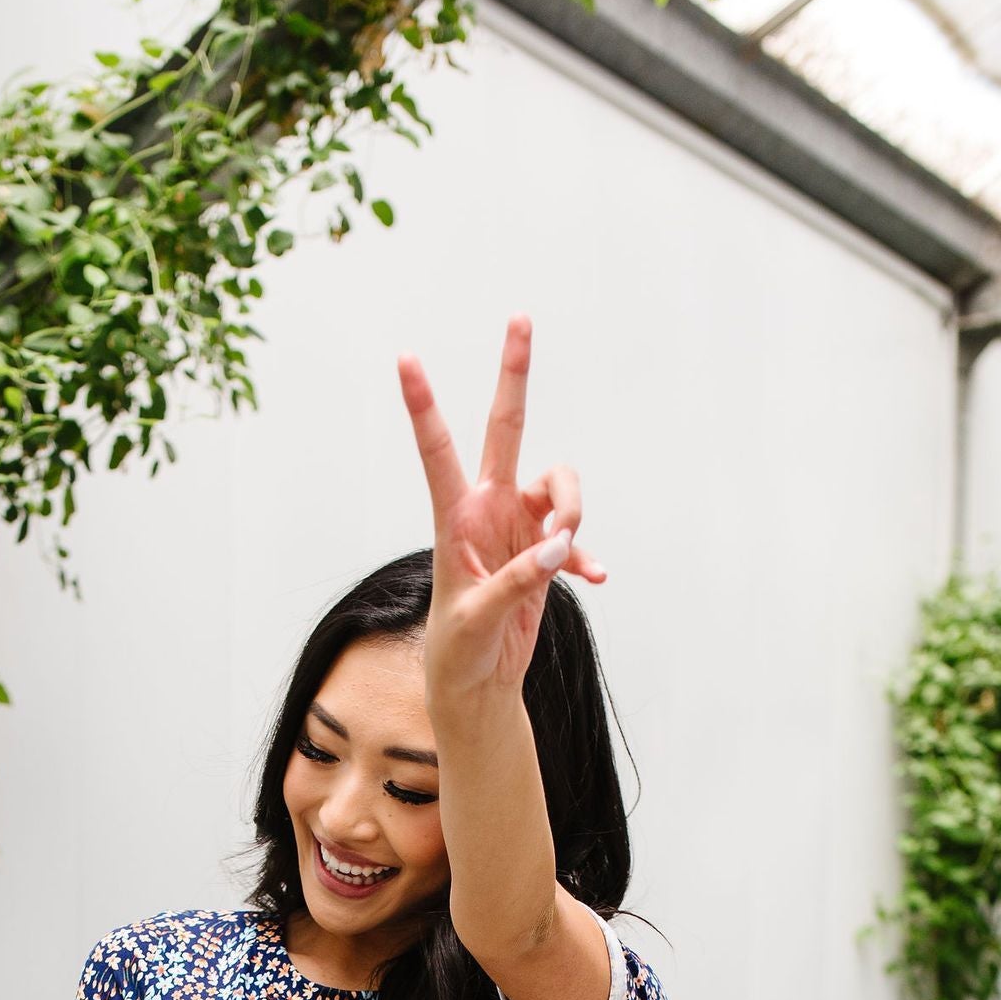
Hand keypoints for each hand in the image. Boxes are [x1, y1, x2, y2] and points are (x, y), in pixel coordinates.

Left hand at [398, 314, 605, 704]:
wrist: (478, 682)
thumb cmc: (460, 650)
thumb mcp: (478, 618)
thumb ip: (518, 579)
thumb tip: (559, 546)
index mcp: (455, 518)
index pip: (438, 451)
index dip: (423, 405)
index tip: (405, 359)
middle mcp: (487, 506)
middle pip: (506, 426)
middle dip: (514, 373)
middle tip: (520, 316)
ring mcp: (519, 523)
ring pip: (561, 482)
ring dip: (574, 510)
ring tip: (566, 555)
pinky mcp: (544, 549)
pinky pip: (577, 537)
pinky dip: (587, 556)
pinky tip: (595, 578)